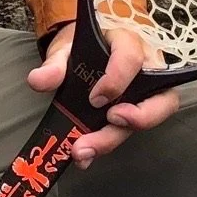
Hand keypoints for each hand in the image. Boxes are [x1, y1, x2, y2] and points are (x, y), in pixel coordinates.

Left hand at [26, 22, 178, 167]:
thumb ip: (54, 64)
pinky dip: (108, 143)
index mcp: (128, 41)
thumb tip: (38, 81)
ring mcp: (150, 91)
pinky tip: (86, 154)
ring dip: (116, 138)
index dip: (116, 80)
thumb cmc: (84, 44)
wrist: (89, 47)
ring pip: (152, 118)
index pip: (131, 58)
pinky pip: (134, 128)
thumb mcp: (66, 48)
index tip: (95, 99)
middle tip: (104, 129)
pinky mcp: (141, 109)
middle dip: (136, 119)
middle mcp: (149, 67)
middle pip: (159, 98)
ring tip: (85, 150)